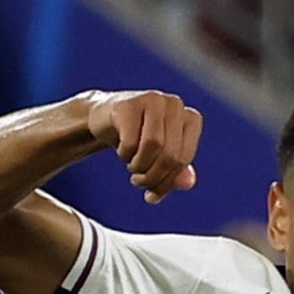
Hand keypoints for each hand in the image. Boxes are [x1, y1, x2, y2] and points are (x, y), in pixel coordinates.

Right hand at [85, 90, 202, 203]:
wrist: (103, 119)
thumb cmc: (137, 140)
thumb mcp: (160, 159)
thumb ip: (177, 172)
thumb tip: (188, 183)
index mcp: (190, 119)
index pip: (184, 158)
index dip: (168, 181)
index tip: (153, 193)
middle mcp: (175, 105)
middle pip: (170, 154)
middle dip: (153, 177)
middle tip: (138, 182)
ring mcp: (153, 100)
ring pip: (153, 144)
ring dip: (139, 166)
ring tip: (132, 168)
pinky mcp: (129, 103)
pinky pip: (130, 140)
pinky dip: (125, 154)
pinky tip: (122, 151)